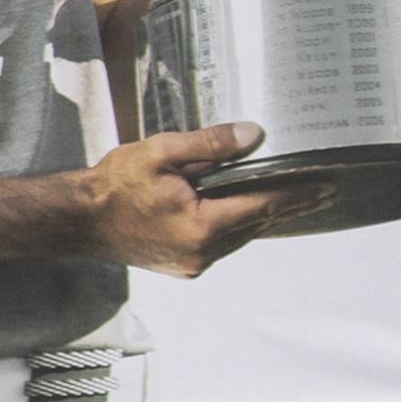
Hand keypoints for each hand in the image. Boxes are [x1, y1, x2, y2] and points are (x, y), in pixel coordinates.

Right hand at [81, 122, 326, 274]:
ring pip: (243, 237)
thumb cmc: (111, 187)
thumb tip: (251, 136)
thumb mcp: (159, 152)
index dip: (297, 194)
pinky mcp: (183, 266)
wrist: (77, 220)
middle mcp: (202, 250)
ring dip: (265, 219)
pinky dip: (239, 229)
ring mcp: (193, 262)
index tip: (324, 185)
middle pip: (259, 225)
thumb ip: (209, 144)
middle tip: (321, 193)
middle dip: (290, 207)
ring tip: (290, 203)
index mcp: (201, 224)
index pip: (264, 205)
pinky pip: (223, 246)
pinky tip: (247, 217)